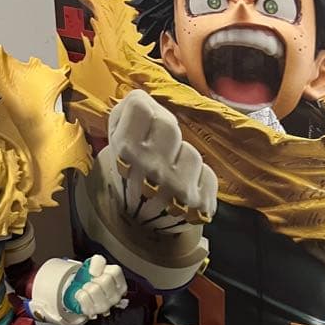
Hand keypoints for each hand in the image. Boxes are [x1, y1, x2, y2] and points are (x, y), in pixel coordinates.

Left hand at [64, 255, 127, 318]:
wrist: (81, 292)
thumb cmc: (92, 279)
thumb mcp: (96, 265)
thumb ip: (98, 261)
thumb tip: (95, 271)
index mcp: (120, 284)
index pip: (115, 272)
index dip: (103, 269)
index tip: (98, 273)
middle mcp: (116, 296)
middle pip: (105, 281)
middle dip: (95, 278)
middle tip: (92, 282)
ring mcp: (105, 306)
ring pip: (94, 290)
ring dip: (86, 286)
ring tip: (87, 289)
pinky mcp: (93, 311)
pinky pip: (83, 297)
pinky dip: (79, 294)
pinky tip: (82, 295)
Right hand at [107, 89, 217, 228]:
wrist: (135, 226)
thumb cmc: (128, 176)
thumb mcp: (115, 143)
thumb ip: (128, 116)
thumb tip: (144, 98)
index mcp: (126, 150)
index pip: (139, 105)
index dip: (142, 112)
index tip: (141, 127)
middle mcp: (152, 168)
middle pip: (169, 126)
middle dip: (164, 135)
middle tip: (156, 152)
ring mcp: (178, 187)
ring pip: (192, 154)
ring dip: (182, 162)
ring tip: (169, 175)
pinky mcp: (200, 203)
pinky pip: (209, 177)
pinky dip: (199, 182)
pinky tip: (184, 189)